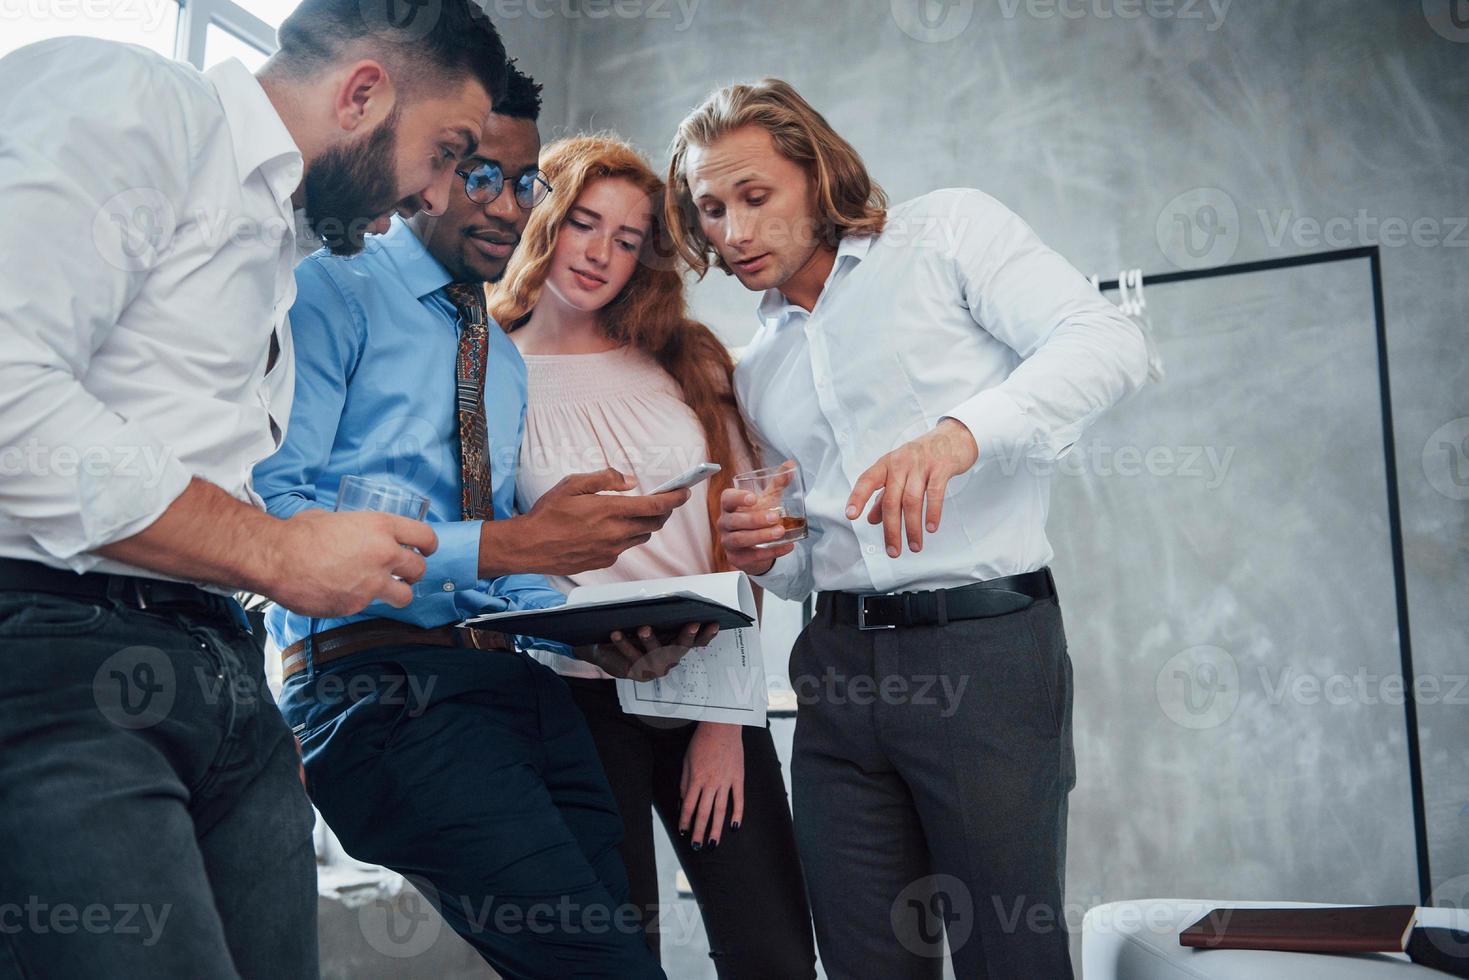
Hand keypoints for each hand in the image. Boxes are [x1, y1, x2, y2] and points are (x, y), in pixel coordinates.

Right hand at [264, 509, 436, 617]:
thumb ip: (356, 529)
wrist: (277, 559)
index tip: (426, 550)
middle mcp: (384, 554)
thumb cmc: (299, 534)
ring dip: (398, 593)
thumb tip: (355, 534)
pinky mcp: (358, 604)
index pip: (425, 536)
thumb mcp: (336, 518)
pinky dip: (363, 602)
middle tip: (404, 573)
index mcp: (381, 527)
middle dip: (413, 572)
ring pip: (405, 595)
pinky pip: (371, 606)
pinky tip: (347, 594)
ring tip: (386, 591)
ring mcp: (373, 582)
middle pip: (419, 568)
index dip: (428, 545)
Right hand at [482, 468, 689, 576]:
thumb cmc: (547, 513)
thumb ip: (604, 479)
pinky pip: (625, 548)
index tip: (685, 492)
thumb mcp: (572, 484)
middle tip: (662, 500)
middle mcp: (615, 533)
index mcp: (609, 510)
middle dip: (663, 511)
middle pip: (654, 523)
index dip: (675, 498)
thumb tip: (629, 481)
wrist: (528, 546)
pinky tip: (610, 529)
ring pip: (641, 537)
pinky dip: (626, 537)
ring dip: (645, 524)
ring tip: (634, 513)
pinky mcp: (604, 562)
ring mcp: (611, 550)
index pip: (655, 505)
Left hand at [576, 621, 719, 679]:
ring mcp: (656, 668)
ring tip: (643, 628)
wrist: (607, 650)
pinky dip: (624, 644)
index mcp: (677, 644)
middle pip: (682, 647)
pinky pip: (632, 657)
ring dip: (650, 639)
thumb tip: (663, 595)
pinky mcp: (638, 673)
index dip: (707, 633)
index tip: (714, 623)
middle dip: (688, 635)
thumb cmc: (631, 630)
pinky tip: (616, 633)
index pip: (698, 641)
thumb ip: (657, 612)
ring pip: (656, 654)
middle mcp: (670, 658)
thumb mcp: (647, 619)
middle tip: (692, 624)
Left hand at [679, 722, 743, 849]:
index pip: (689, 805)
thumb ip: (685, 782)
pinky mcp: (739, 777)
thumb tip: (684, 802)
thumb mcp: (687, 761)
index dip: (685, 821)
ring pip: (721, 810)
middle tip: (697, 847)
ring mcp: (726, 781)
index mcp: (696, 778)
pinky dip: (737, 814)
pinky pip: (739, 799)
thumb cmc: (701, 742)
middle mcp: (711, 782)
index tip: (683, 833)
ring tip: (713, 843)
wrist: (722, 726)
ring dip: (716, 828)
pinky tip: (734, 827)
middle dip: (699, 831)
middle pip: (704, 812)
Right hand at [716, 462, 798, 575]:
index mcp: (730, 506)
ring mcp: (729, 542)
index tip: (753, 498)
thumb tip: (791, 465)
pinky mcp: (737, 558)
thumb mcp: (767, 499)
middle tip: (775, 517)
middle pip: (735, 520)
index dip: (738, 498)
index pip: (727, 499)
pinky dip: (771, 551)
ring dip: (761, 535)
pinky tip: (787, 546)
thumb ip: (777, 483)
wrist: (755, 545)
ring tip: (780, 532)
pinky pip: (752, 556)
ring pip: (740, 539)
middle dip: (755, 519)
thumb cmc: (757, 517)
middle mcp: (725, 523)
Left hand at [846, 419, 977, 557]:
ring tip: (915, 545)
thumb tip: (871, 519)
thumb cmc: (923, 457)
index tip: (850, 516)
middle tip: (893, 551)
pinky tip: (931, 528)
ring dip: (913, 527)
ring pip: (912, 500)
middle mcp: (900, 463)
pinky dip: (932, 513)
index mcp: (886, 464)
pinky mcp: (941, 467)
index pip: (867, 480)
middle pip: (891, 500)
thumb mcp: (900, 472)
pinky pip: (934, 493)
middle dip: (891, 529)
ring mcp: (921, 464)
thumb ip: (885, 495)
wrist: (954, 436)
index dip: (857, 497)